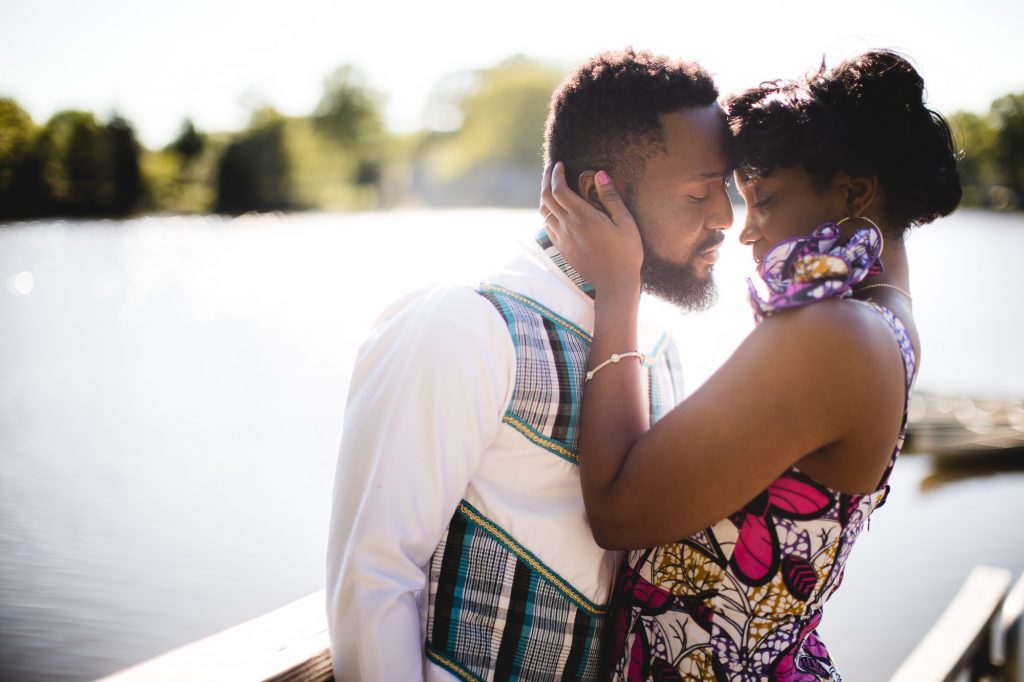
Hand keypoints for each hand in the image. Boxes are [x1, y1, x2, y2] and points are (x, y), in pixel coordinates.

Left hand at [540, 161, 642, 295]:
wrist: (615, 283)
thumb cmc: (625, 252)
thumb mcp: (624, 221)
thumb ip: (610, 197)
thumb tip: (599, 174)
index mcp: (582, 217)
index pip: (559, 189)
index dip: (556, 174)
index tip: (559, 164)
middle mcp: (568, 226)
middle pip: (546, 198)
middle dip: (546, 180)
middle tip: (551, 169)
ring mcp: (562, 238)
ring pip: (544, 212)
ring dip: (545, 196)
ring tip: (551, 186)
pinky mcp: (562, 248)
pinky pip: (547, 226)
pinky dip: (547, 213)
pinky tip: (555, 209)